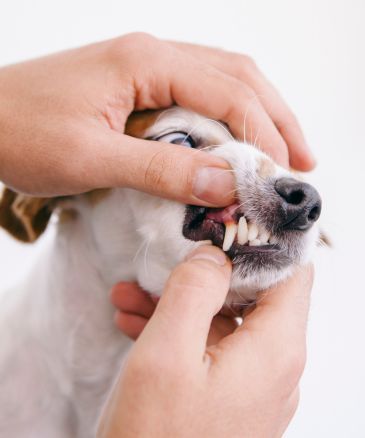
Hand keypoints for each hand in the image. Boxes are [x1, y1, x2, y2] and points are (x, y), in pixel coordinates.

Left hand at [0, 33, 313, 205]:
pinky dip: (226, 121)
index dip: (263, 135)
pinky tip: (235, 143)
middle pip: (238, 77)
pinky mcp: (138, 88)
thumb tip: (227, 183)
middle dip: (276, 118)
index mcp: (147, 62)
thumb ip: (162, 169)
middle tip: (303, 160)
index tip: (280, 176)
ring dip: (258, 116)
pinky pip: (196, 97)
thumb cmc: (22, 133)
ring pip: (222, 82)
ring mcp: (146, 68)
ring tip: (283, 151)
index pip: (229, 93)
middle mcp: (154, 55)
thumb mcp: (93, 158)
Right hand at [99, 246, 312, 436]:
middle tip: (163, 264)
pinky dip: (179, 332)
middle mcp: (276, 366)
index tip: (225, 225)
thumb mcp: (167, 353)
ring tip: (132, 295)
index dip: (263, 243)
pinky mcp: (231, 397)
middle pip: (252, 295)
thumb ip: (194, 289)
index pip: (292, 273)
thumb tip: (214, 253)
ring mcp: (254, 384)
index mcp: (275, 349)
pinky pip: (211, 349)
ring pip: (223, 321)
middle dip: (203, 275)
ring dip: (180, 304)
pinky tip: (136, 324)